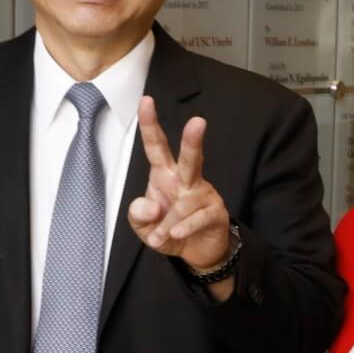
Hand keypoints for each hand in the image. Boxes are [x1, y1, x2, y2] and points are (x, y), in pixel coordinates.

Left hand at [126, 96, 232, 272]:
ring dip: (169, 222)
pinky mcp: (215, 212)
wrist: (196, 251)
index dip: (150, 124)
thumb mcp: (142, 226)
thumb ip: (138, 214)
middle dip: (193, 140)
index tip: (145, 101)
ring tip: (160, 236)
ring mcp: (204, 195)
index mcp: (165, 175)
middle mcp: (186, 180)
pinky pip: (198, 218)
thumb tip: (151, 205)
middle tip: (198, 121)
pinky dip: (184, 228)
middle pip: (189, 157)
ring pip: (187, 200)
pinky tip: (177, 234)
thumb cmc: (169, 230)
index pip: (156, 146)